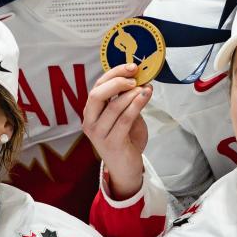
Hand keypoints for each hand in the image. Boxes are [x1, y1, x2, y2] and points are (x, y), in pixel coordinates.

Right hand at [82, 63, 149, 198]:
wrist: (126, 168)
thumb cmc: (125, 140)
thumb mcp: (123, 116)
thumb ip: (125, 100)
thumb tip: (139, 78)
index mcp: (90, 113)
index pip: (97, 87)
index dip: (113, 74)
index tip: (131, 67)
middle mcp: (90, 122)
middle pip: (97, 94)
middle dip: (117, 81)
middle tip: (135, 77)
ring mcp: (99, 134)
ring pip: (113, 107)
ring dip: (131, 94)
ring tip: (145, 87)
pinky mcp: (112, 143)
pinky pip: (124, 119)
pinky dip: (136, 105)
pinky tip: (145, 96)